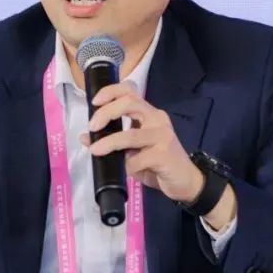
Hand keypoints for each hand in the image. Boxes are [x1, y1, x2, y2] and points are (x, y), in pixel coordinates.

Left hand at [79, 82, 204, 203]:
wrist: (186, 182)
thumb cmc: (158, 164)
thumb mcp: (133, 152)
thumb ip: (113, 142)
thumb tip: (85, 138)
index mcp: (150, 114)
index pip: (131, 91)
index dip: (111, 91)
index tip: (95, 101)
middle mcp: (157, 119)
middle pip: (130, 103)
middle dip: (107, 112)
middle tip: (92, 126)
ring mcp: (163, 136)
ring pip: (131, 134)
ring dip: (109, 142)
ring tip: (95, 150)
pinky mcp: (164, 155)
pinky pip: (137, 159)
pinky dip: (125, 165)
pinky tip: (123, 171)